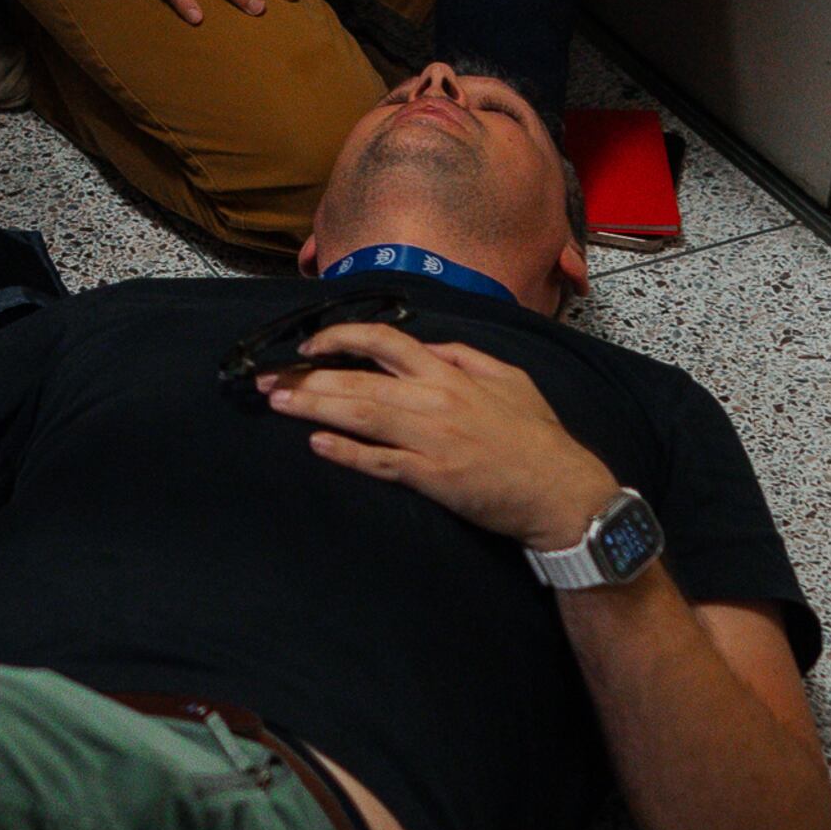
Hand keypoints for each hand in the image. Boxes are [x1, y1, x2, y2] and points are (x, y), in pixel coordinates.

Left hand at [258, 322, 621, 552]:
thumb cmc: (536, 436)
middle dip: (306, 378)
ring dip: (313, 409)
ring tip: (278, 403)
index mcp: (448, 373)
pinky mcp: (432, 477)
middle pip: (357, 381)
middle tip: (268, 380)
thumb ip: (463, 357)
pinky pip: (379, 463)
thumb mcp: (507, 379)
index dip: (338, 338)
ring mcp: (430, 440)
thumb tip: (425, 346)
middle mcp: (433, 400)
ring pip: (360, 417)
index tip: (309, 346)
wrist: (562, 491)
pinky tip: (317, 445)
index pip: (382, 341)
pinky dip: (346, 453)